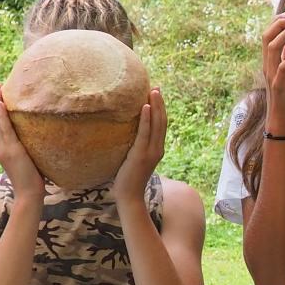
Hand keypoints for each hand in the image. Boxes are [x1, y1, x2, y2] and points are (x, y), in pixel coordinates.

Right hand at [0, 82, 43, 191]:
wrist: (29, 193)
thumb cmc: (32, 177)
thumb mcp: (28, 157)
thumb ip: (27, 145)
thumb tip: (37, 133)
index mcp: (2, 147)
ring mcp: (3, 148)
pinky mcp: (10, 150)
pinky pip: (4, 130)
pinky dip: (1, 116)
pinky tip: (0, 105)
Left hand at [114, 87, 166, 202]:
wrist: (129, 196)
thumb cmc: (127, 179)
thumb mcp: (133, 159)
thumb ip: (134, 147)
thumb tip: (123, 134)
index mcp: (157, 149)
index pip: (161, 125)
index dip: (161, 109)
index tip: (157, 95)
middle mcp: (158, 148)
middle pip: (162, 121)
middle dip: (160, 104)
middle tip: (157, 88)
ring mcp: (151, 151)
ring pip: (157, 124)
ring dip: (156, 106)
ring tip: (153, 92)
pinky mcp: (141, 153)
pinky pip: (145, 132)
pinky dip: (147, 119)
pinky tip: (145, 107)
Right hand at [261, 13, 284, 133]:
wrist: (282, 118)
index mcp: (269, 62)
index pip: (267, 36)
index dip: (276, 22)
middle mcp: (267, 66)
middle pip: (266, 38)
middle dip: (278, 24)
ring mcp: (271, 75)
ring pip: (271, 49)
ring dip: (284, 37)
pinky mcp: (279, 85)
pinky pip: (282, 68)